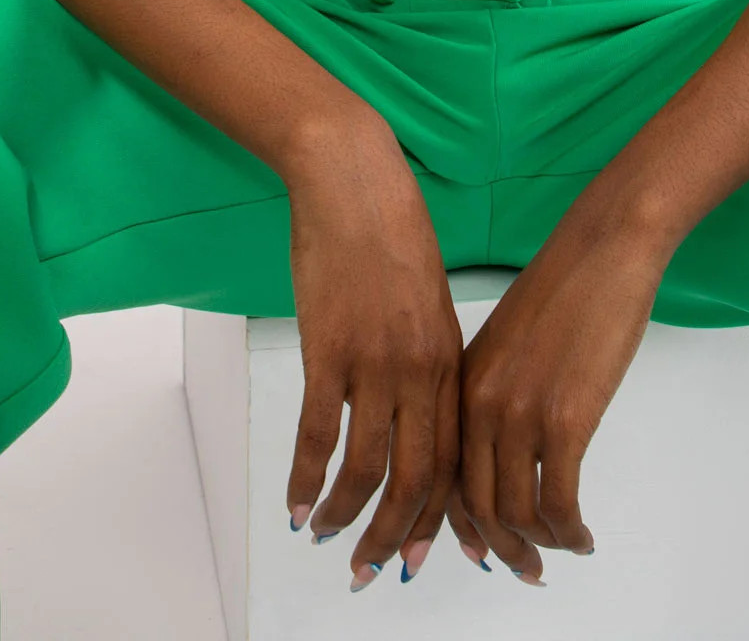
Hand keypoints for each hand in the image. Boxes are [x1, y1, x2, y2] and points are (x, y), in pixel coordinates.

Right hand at [282, 119, 463, 592]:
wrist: (354, 177)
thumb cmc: (387, 227)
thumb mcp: (426, 294)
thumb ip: (425, 351)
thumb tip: (417, 400)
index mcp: (448, 357)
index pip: (452, 457)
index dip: (441, 514)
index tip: (430, 554)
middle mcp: (420, 369)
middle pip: (417, 476)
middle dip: (397, 535)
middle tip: (376, 572)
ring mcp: (376, 361)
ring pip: (369, 467)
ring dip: (349, 517)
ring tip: (329, 541)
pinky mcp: (330, 348)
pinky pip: (319, 434)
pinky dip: (307, 479)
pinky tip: (296, 505)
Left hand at [442, 218, 668, 584]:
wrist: (602, 249)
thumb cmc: (566, 286)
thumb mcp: (509, 340)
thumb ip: (495, 389)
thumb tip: (504, 445)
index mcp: (462, 382)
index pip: (445, 473)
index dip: (454, 525)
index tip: (471, 554)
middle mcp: (481, 404)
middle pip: (476, 505)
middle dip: (498, 550)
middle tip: (525, 571)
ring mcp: (520, 414)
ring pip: (516, 512)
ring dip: (539, 545)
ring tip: (561, 550)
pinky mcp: (565, 420)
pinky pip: (559, 503)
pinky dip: (570, 532)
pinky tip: (584, 537)